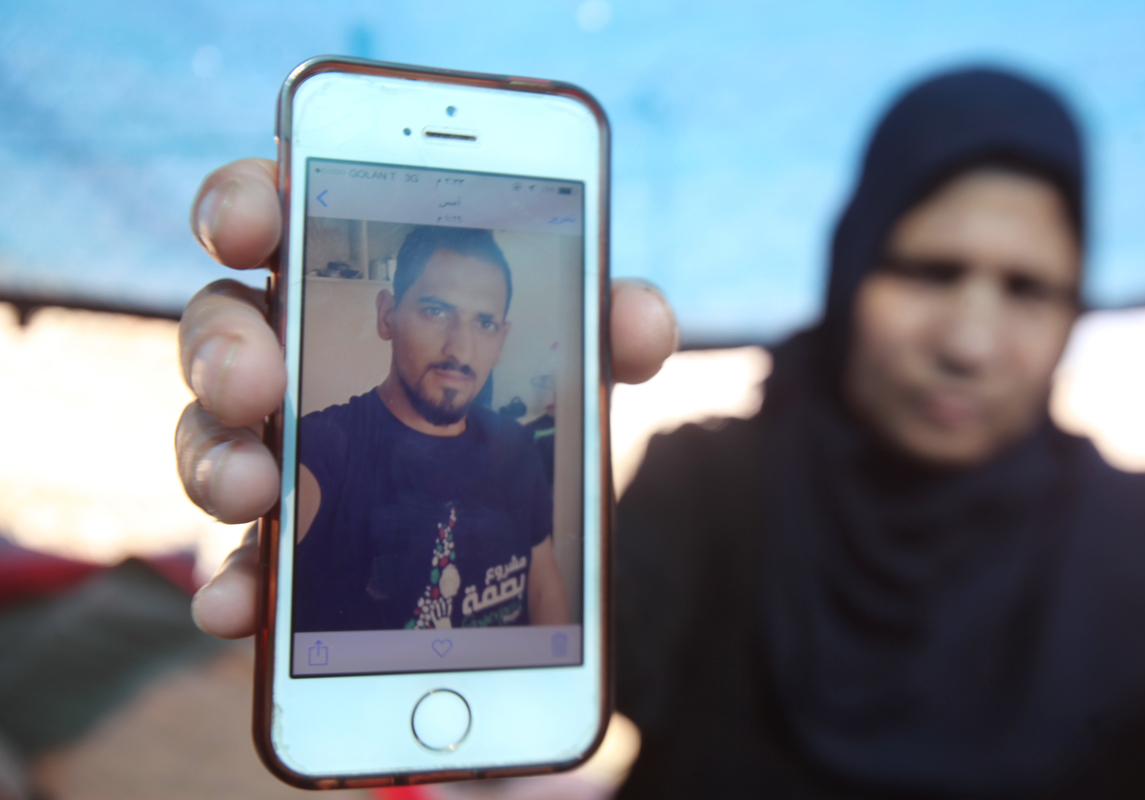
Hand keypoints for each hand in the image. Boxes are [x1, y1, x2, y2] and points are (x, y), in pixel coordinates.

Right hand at [177, 158, 678, 638]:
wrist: (492, 503)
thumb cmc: (506, 393)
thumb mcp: (563, 357)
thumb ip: (607, 329)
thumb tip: (640, 324)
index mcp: (343, 283)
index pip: (270, 215)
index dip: (245, 204)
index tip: (252, 228)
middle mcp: (288, 354)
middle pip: (219, 327)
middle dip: (223, 347)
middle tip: (258, 382)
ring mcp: (272, 445)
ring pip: (209, 436)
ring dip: (216, 462)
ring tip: (256, 491)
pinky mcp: (284, 536)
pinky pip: (242, 554)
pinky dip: (238, 578)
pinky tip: (241, 605)